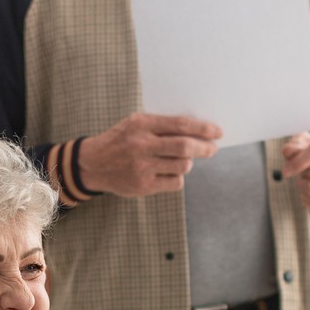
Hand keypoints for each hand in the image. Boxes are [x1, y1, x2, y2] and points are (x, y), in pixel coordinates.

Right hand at [74, 113, 220, 197]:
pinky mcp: (143, 186)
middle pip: (185, 147)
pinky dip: (177, 178)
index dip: (203, 128)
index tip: (217, 132)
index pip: (180, 125)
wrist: (93, 164)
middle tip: (212, 149)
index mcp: (141, 124)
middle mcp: (141, 145)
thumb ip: (162, 126)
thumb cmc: (121, 141)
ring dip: (187, 163)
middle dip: (205, 148)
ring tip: (179, 161)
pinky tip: (167, 173)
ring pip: (183, 166)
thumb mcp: (136, 124)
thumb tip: (198, 132)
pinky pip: (175, 183)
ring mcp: (142, 167)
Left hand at [281, 128, 309, 213]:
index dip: (299, 160)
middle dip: (301, 173)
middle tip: (301, 171)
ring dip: (302, 186)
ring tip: (304, 180)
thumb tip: (289, 152)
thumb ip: (295, 145)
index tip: (286, 170)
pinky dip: (307, 199)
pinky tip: (308, 193)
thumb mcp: (306, 141)